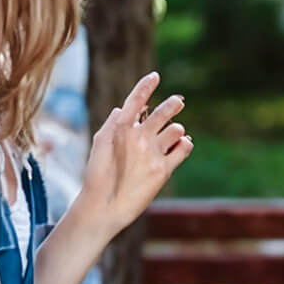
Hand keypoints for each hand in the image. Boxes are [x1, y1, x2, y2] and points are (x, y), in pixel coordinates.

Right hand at [77, 72, 191, 233]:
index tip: (156, 76)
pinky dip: (185, 144)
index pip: (136, 100)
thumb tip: (121, 109)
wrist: (104, 207)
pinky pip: (184, 148)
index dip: (146, 86)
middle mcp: (138, 137)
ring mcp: (152, 153)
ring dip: (176, 130)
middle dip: (173, 105)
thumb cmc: (99, 176)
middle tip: (179, 101)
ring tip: (174, 135)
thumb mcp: (99, 145)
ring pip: (176, 129)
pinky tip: (182, 145)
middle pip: (163, 112)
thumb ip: (112, 124)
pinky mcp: (163, 170)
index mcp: (120, 128)